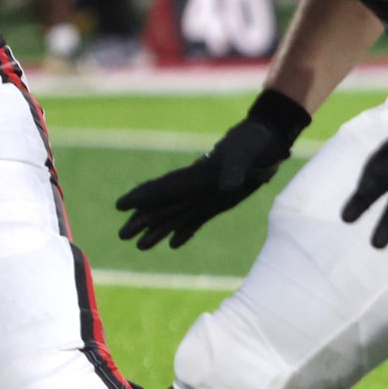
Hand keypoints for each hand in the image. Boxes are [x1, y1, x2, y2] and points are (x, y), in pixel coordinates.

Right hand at [117, 92, 310, 249]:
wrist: (266, 141)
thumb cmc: (253, 144)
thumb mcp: (245, 155)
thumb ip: (235, 170)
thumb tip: (229, 186)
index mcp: (198, 175)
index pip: (165, 189)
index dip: (143, 197)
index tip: (120, 205)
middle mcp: (197, 187)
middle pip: (164, 205)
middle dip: (143, 220)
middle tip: (122, 236)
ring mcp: (206, 195)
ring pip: (177, 216)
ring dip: (159, 230)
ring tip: (139, 247)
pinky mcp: (220, 202)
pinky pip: (197, 219)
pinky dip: (185, 231)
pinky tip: (172, 244)